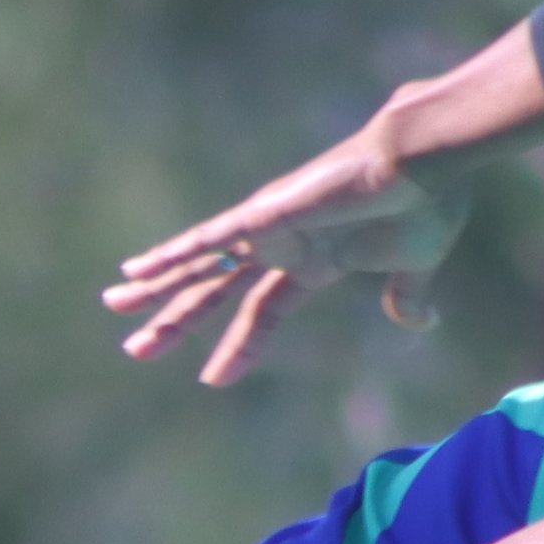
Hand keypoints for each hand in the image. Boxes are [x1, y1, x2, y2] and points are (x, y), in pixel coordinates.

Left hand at [101, 136, 461, 385]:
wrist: (427, 164)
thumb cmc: (425, 205)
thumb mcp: (414, 267)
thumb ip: (408, 296)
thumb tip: (420, 322)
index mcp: (312, 264)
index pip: (260, 314)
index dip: (237, 348)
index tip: (211, 379)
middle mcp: (280, 247)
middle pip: (214, 290)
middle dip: (175, 319)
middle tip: (135, 348)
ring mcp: (268, 228)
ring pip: (201, 264)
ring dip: (158, 285)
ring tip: (116, 302)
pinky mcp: (267, 212)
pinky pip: (212, 236)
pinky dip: (177, 251)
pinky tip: (142, 267)